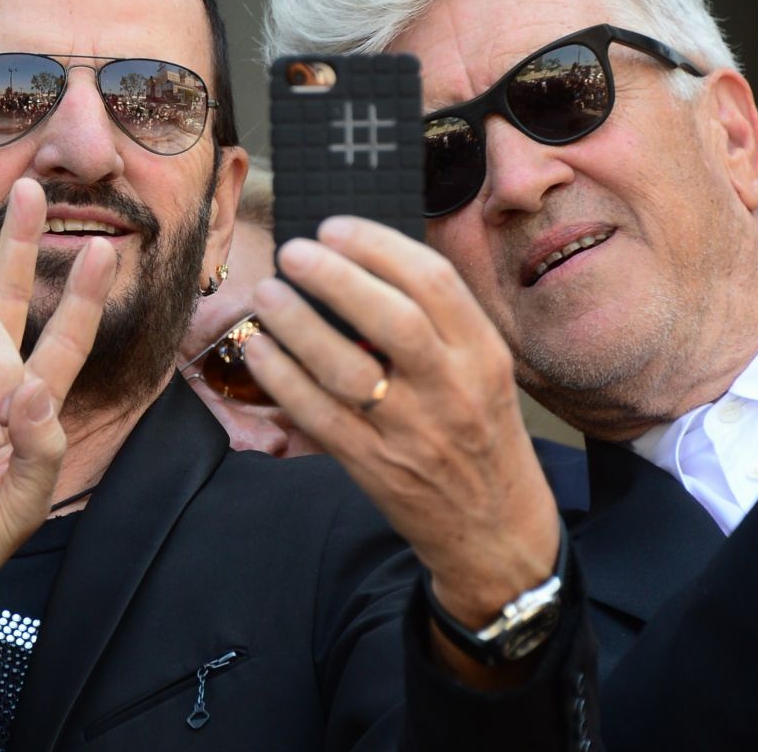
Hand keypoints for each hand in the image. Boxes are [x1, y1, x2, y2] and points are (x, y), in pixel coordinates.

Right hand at [0, 178, 116, 668]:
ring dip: (2, 370)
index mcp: (27, 403)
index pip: (62, 338)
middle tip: (32, 190)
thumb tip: (38, 385)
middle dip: (20, 241)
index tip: (105, 249)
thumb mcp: (27, 497)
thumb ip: (42, 445)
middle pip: (6, 293)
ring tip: (2, 427)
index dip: (83, 296)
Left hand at [244, 217, 558, 628]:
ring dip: (299, 326)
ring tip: (268, 293)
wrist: (496, 530)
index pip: (434, 282)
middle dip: (337, 278)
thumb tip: (362, 260)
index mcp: (482, 353)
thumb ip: (437, 322)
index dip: (379, 246)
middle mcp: (452, 388)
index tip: (335, 227)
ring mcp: (412, 431)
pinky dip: (283, 378)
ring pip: (349, 369)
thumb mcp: (482, 370)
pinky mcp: (374, 466)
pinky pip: (319, 416)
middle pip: (394, 319)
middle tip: (295, 250)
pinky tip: (260, 348)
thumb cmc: (479, 432)